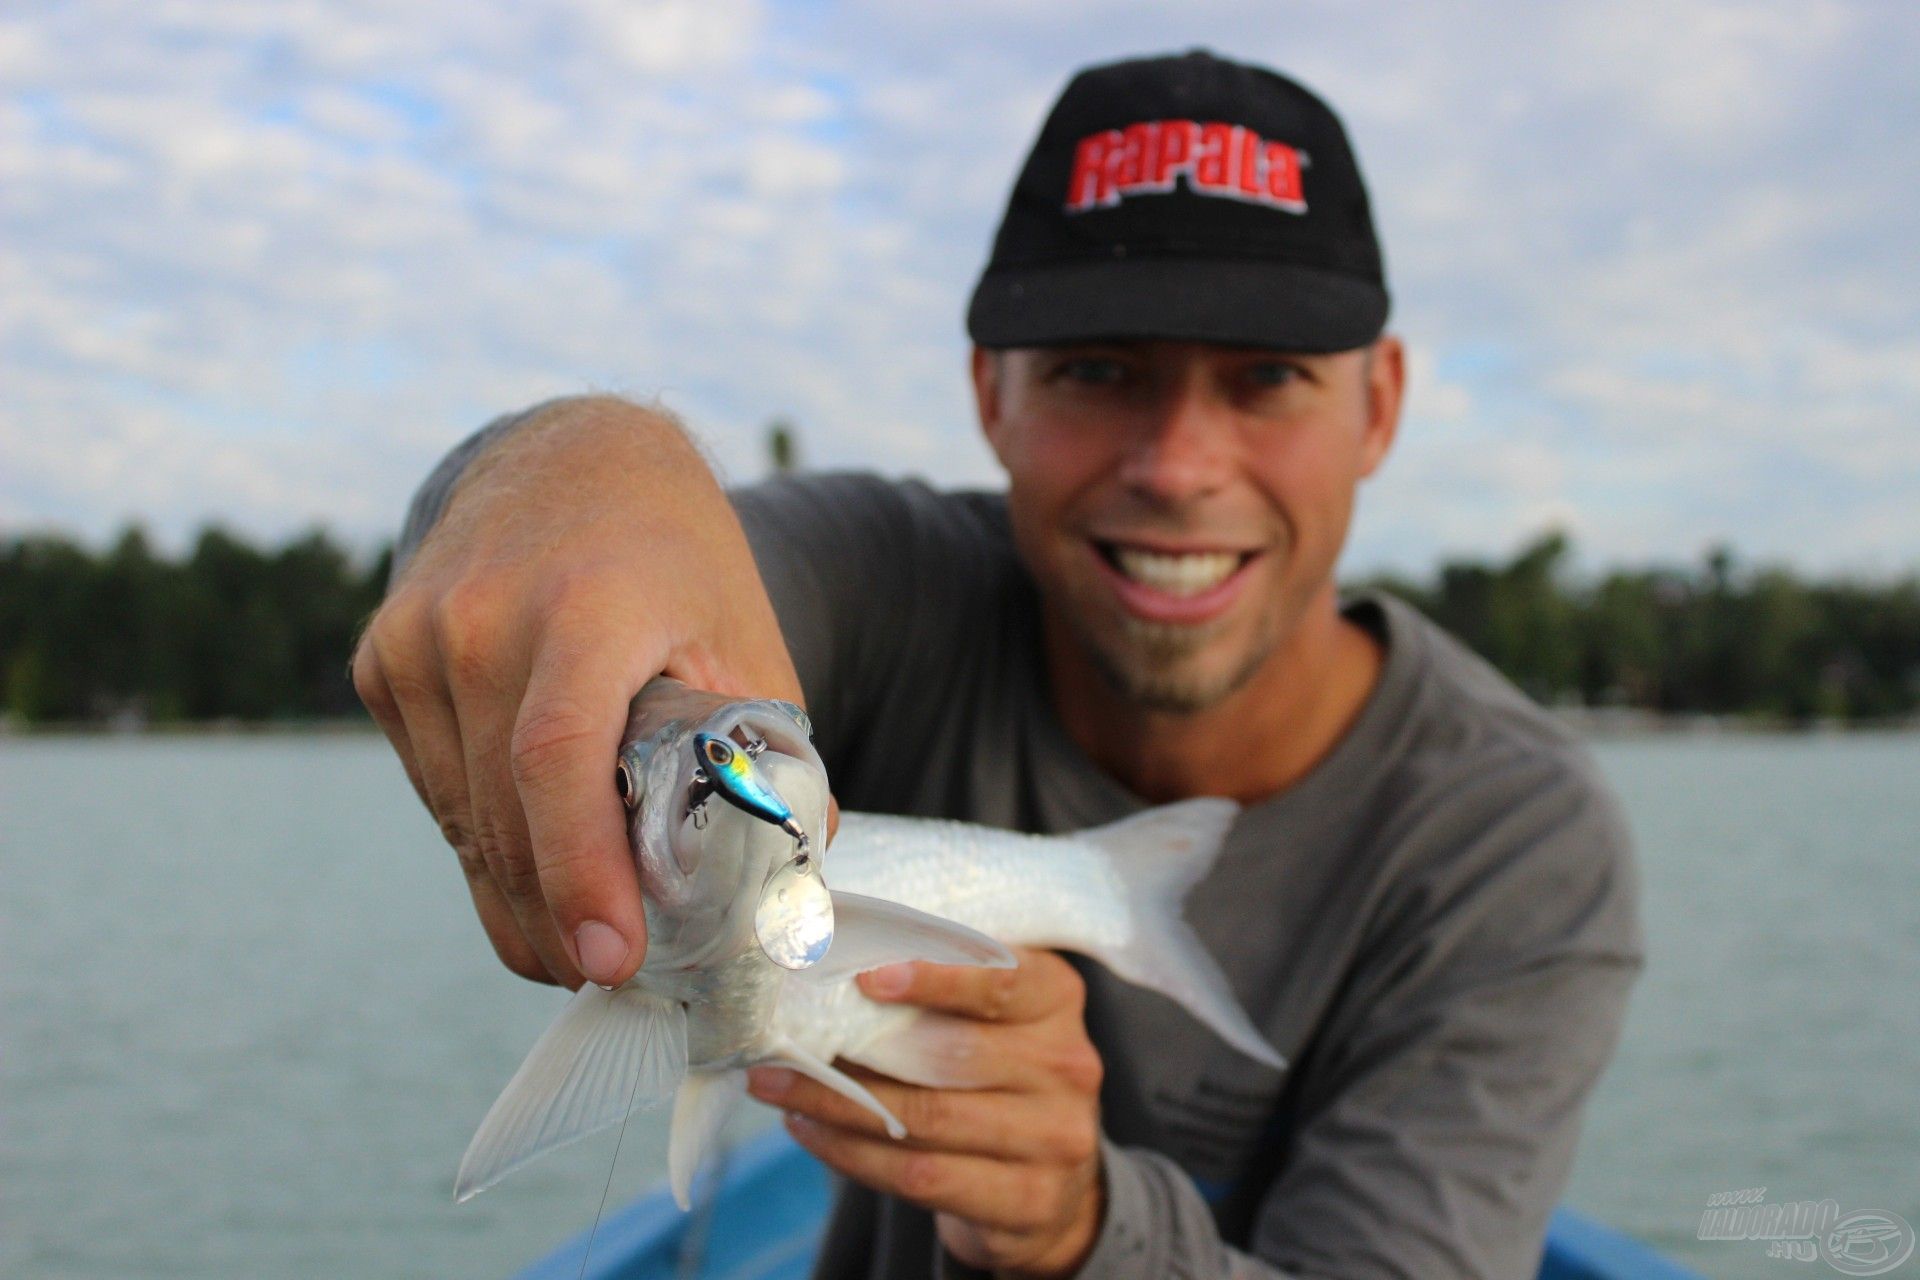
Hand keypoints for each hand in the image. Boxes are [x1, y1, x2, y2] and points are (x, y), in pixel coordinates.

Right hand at [352, 397, 803, 987]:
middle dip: (553, 919)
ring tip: (575, 940)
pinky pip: (433, 787)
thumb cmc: (674, 554)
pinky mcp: (382, 659)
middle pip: (504, 813)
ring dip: (512, 896)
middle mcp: (481, 617)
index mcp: (584, 605)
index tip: (612, 958)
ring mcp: (416, 638)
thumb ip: (769, 749)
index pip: (558, 758)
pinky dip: (479, 839)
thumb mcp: (744, 633)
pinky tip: (529, 859)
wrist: (571, 455)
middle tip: (608, 975)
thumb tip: (800, 873)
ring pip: (459, 817)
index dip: (580, 871)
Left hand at [748, 950, 1105, 1278]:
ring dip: (838, 1104)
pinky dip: (855, 1155)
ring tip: (778, 1086)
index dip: (937, 976)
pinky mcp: (1030, 1200)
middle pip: (950, 1055)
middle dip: (854, 1047)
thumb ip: (938, 988)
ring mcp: (1056, 1138)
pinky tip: (811, 1132)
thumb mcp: (992, 1020)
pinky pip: (924, 1177)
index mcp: (1057, 1000)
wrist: (1055, 1186)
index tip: (865, 976)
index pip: (1002, 979)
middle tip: (781, 1037)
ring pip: (927, 1119)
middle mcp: (1068, 1066)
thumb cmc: (998, 1076)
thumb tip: (831, 962)